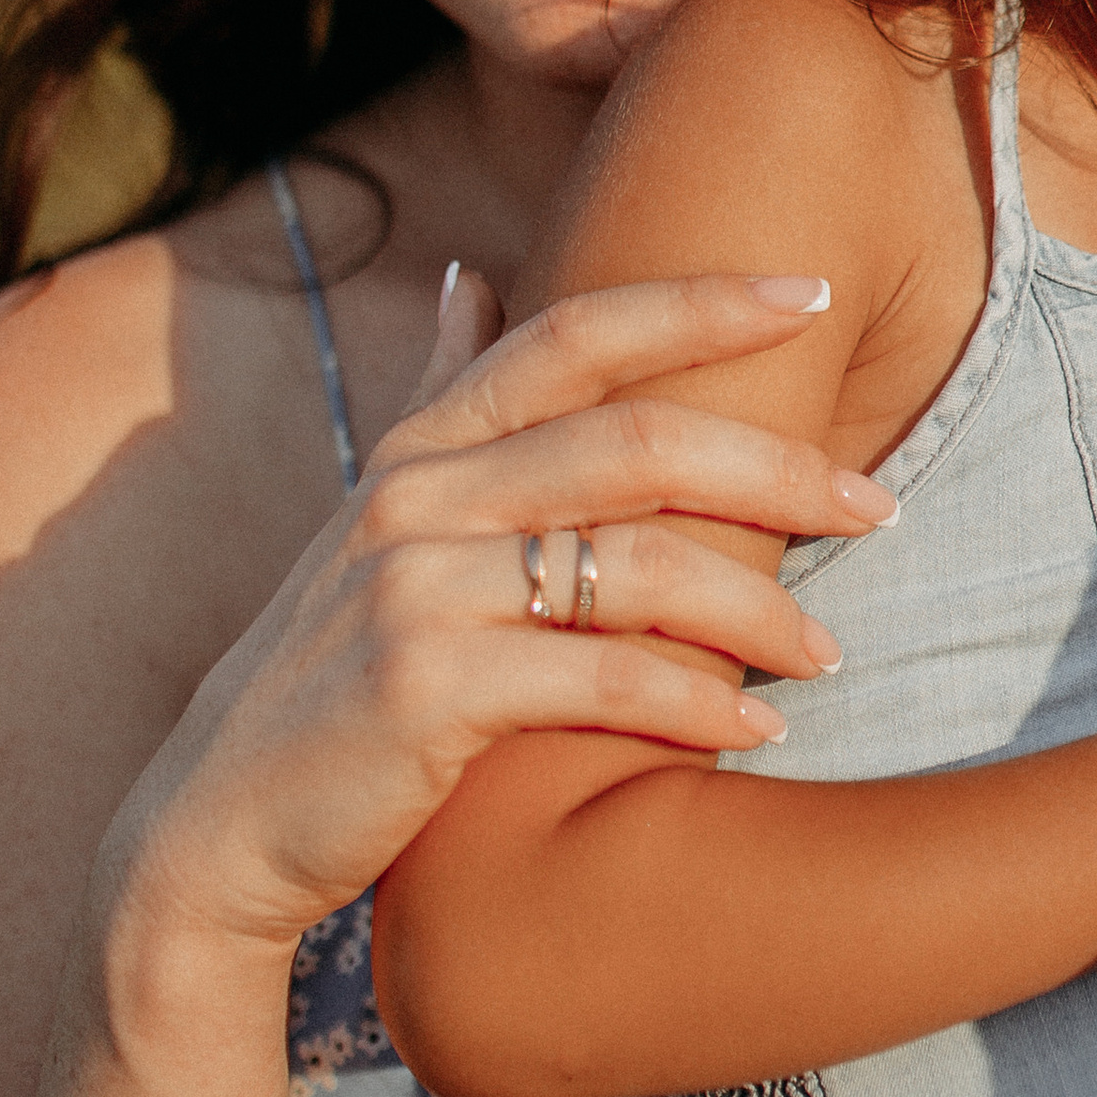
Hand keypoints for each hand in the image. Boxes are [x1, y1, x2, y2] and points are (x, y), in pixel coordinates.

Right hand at [109, 271, 895, 956]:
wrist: (220, 825)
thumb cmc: (330, 668)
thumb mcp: (373, 514)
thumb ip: (436, 395)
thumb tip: (477, 271)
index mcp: (425, 445)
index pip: (577, 332)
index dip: (698, 302)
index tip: (814, 291)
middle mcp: (418, 496)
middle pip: (636, 440)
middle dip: (777, 467)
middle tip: (877, 506)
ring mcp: (414, 590)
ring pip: (636, 566)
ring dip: (756, 611)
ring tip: (823, 656)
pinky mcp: (424, 690)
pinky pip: (602, 681)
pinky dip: (694, 704)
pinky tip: (751, 731)